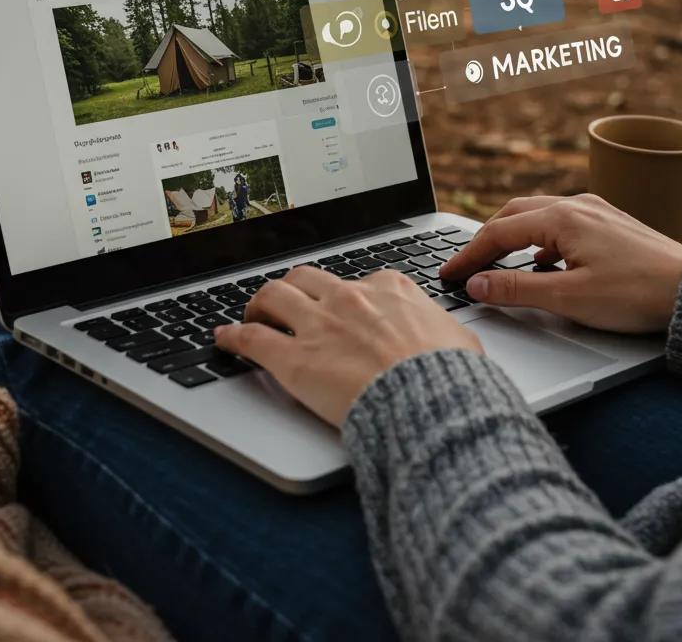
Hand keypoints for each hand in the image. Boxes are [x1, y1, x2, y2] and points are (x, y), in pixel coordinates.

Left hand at [214, 266, 481, 426]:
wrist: (432, 403)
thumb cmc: (450, 378)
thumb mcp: (458, 339)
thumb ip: (442, 329)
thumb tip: (450, 337)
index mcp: (388, 289)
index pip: (355, 280)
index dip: (342, 294)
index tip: (338, 306)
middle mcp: (349, 298)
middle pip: (306, 278)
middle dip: (293, 287)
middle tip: (286, 301)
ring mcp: (319, 325)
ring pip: (273, 296)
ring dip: (259, 303)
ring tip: (252, 313)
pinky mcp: (295, 359)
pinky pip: (251, 339)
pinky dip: (232, 336)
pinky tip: (223, 339)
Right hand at [439, 194, 681, 333]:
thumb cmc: (637, 293)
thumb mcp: (568, 297)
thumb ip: (517, 290)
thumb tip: (477, 284)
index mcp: (561, 218)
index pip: (498, 233)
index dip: (468, 255)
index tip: (450, 274)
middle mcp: (577, 206)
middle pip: (514, 215)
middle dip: (486, 240)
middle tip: (467, 266)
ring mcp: (596, 211)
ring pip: (538, 216)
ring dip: (513, 238)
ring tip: (498, 263)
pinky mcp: (611, 224)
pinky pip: (562, 224)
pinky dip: (541, 241)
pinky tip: (545, 264)